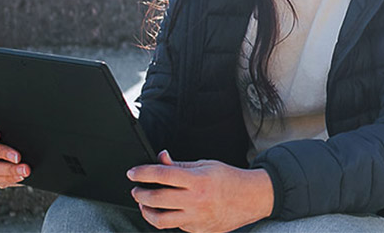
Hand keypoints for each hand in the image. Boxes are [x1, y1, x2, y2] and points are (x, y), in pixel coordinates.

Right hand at [0, 119, 29, 188]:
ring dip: (9, 169)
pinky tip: (22, 176)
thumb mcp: (22, 123)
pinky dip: (10, 178)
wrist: (32, 149)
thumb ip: (20, 121)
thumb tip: (31, 121)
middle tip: (18, 157)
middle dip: (1, 152)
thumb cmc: (27, 129)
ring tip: (26, 170)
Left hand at [128, 151, 273, 232]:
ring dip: (147, 212)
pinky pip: (175, 226)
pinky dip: (168, 218)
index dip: (143, 173)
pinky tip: (168, 210)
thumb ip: (179, 165)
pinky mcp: (198, 231)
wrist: (251, 198)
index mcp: (197, 180)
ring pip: (160, 220)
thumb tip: (160, 158)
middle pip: (156, 199)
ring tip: (144, 205)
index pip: (162, 175)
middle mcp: (196, 200)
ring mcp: (196, 218)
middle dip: (139, 194)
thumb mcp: (205, 164)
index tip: (132, 173)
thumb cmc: (229, 179)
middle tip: (135, 190)